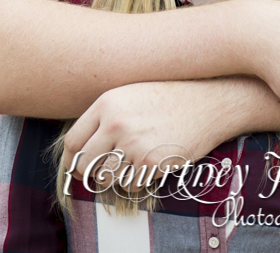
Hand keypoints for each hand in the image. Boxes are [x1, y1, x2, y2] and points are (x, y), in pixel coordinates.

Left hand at [63, 80, 227, 187]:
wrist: (207, 102)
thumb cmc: (168, 97)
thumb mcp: (130, 94)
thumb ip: (104, 117)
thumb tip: (79, 150)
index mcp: (107, 103)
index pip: (72, 141)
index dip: (72, 159)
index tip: (78, 165)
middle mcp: (116, 123)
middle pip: (83, 165)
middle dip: (89, 173)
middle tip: (101, 172)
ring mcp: (133, 143)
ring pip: (105, 178)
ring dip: (114, 176)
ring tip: (131, 162)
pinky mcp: (151, 162)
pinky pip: (130, 184)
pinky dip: (137, 179)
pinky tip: (151, 162)